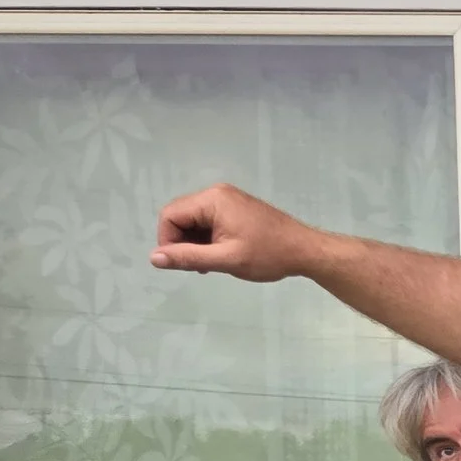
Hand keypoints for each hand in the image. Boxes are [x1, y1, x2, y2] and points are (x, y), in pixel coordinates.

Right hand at [151, 183, 326, 282]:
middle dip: (182, 242)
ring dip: (195, 243)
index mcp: (212, 199)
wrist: (306, 250)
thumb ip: (188, 257)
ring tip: (212, 264)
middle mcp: (217, 193)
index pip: (170, 215)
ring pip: (194, 221)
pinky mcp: (236, 209)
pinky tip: (219, 256)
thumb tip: (154, 258)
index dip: (168, 241)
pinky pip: (209, 222)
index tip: (182, 264)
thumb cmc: (268, 255)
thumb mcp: (225, 259)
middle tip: (199, 267)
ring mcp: (227, 200)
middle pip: (180, 216)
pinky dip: (207, 240)